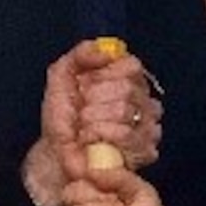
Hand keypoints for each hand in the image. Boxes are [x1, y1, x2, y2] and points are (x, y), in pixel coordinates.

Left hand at [24, 41, 163, 205]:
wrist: (56, 154)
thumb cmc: (63, 117)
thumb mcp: (63, 75)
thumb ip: (82, 53)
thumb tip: (107, 50)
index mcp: (130, 80)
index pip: (131, 65)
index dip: (103, 76)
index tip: (84, 88)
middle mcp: (145, 101)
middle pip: (127, 89)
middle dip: (94, 101)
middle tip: (81, 113)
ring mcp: (149, 127)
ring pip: (125, 111)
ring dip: (93, 121)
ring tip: (83, 129)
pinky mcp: (145, 151)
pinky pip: (125, 134)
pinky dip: (99, 137)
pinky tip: (90, 143)